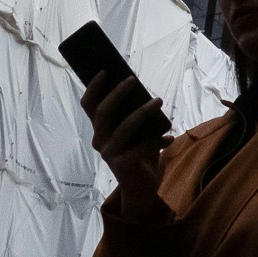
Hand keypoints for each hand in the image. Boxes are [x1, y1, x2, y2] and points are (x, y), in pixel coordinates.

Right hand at [84, 69, 170, 215]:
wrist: (142, 186)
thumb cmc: (140, 152)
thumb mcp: (138, 129)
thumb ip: (135, 112)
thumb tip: (142, 89)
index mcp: (100, 128)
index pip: (88, 105)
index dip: (93, 87)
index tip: (104, 70)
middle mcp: (99, 140)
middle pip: (102, 112)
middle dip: (117, 93)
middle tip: (133, 79)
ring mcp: (108, 153)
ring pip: (123, 127)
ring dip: (142, 112)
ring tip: (158, 101)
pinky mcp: (120, 165)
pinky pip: (139, 148)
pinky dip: (156, 141)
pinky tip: (169, 137)